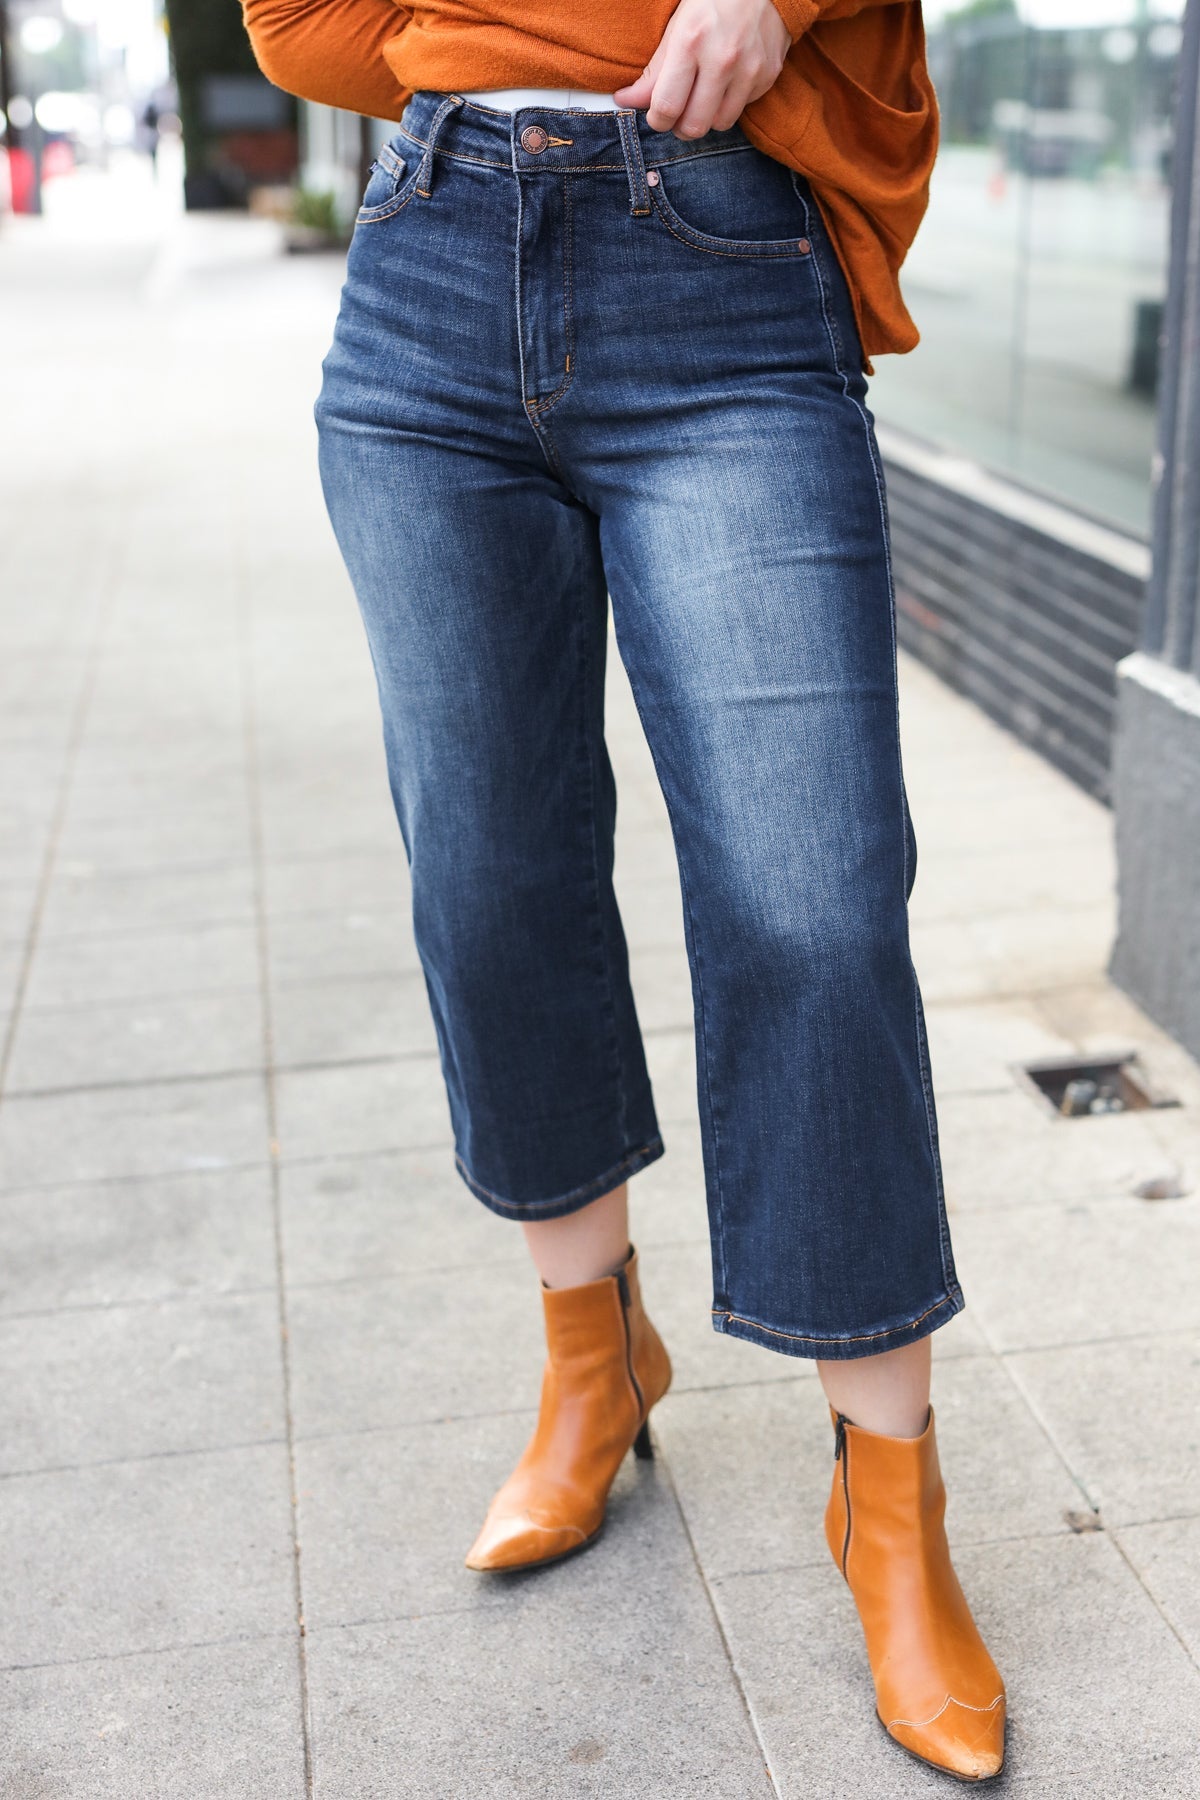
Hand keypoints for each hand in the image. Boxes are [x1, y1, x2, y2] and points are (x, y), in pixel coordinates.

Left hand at [612, 0, 791, 140]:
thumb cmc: (712, 2)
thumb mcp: (677, 28)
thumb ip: (653, 71)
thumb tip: (626, 101)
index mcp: (691, 42)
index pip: (667, 107)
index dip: (657, 120)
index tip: (656, 116)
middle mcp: (723, 59)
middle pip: (694, 126)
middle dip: (680, 126)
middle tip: (678, 113)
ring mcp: (750, 69)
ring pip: (720, 124)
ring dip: (707, 118)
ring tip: (702, 98)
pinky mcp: (768, 75)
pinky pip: (742, 108)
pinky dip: (729, 103)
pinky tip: (727, 81)